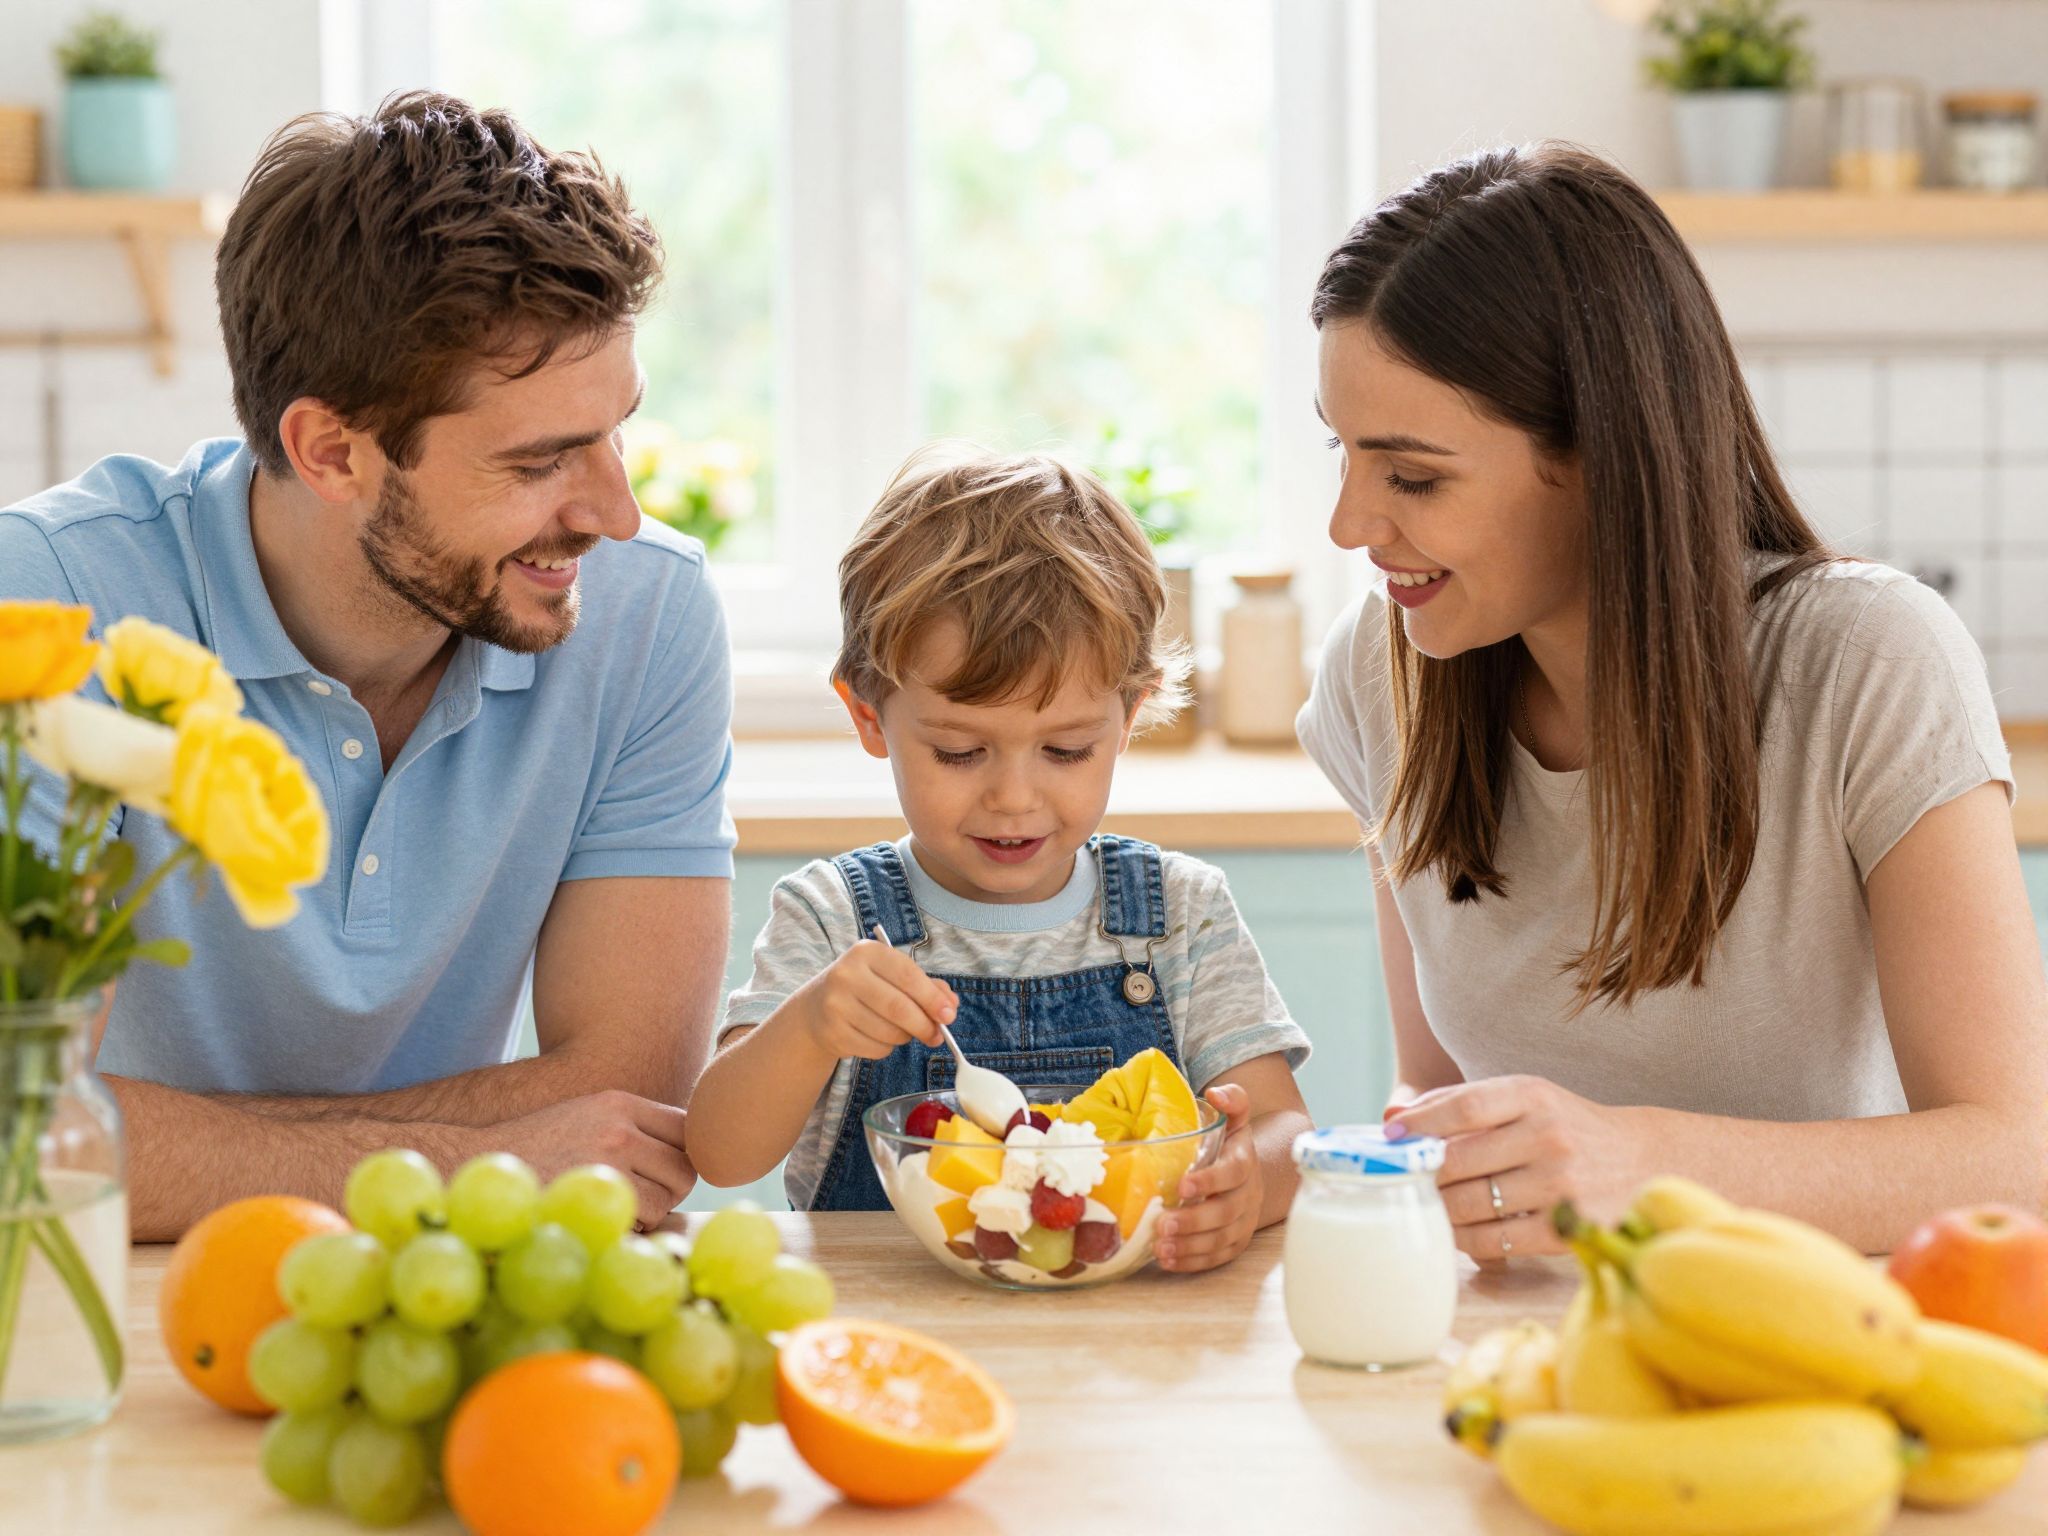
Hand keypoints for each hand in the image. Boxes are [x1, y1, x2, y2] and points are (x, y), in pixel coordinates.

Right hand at [491, 1089, 697, 1229]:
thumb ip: (633, 1129)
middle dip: (670, 1191)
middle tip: (641, 1200)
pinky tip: (600, 1222)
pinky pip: (640, 1221)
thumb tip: (690, 1160)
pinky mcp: (592, 1195)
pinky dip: (628, 1231)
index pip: (687, 1127)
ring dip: (648, 1215)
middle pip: (684, 1168)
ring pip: (666, 1200)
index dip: (683, 1155)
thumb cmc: (536, 1148)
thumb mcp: (586, 1117)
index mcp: (620, 1102)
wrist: (475, 1161)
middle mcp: (619, 1127)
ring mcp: (607, 1161)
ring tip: (612, 1210)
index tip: (664, 1172)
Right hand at [793, 939, 957, 1061]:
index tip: (949, 1015)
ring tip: (902, 1031)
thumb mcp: (891, 976)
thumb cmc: (866, 988)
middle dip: (925, 1025)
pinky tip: (879, 1037)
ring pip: (889, 1032)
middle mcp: (847, 974)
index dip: (932, 998)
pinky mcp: (833, 1033)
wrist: (816, 1009)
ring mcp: (836, 1005)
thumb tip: (950, 1005)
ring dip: (905, 1038)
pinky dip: (887, 1048)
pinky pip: (876, 1049)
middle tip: (938, 1035)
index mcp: (866, 952)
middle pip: (899, 1008)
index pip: (908, 975)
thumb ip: (926, 986)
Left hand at [1156, 1084, 1260, 1273]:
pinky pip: (1217, 1257)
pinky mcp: (1235, 1243)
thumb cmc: (1232, 1146)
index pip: (1232, 1173)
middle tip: (1163, 1224)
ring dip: (1190, 1246)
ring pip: (1221, 1240)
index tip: (1182, 1185)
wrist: (1254, 1175)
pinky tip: (1168, 1261)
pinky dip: (1192, 1262)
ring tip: (1161, 1247)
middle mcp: (1247, 1196)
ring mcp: (1243, 1223)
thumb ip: (1232, 1100)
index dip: (1210, 1180)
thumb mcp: (1235, 1119)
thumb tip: (1215, 1093)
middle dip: (1194, 1221)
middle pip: (1225, 1213)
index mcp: (1244, 1163)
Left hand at [1393, 1074, 1647, 1261]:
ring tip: (1429, 1207)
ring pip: (1470, 1205)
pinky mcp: (1565, 1228)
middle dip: (1423, 1175)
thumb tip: (1391, 1120)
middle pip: (1459, 1161)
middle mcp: (1548, 1137)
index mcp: (1533, 1096)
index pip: (1464, 1107)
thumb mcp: (1524, 1098)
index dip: (1420, 1123)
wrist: (1646, 1162)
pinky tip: (1458, 1232)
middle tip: (1405, 1181)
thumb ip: (1458, 1103)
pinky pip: (1493, 1241)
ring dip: (1439, 1210)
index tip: (1390, 1137)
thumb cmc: (1565, 1128)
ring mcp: (1560, 1185)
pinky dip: (1465, 1240)